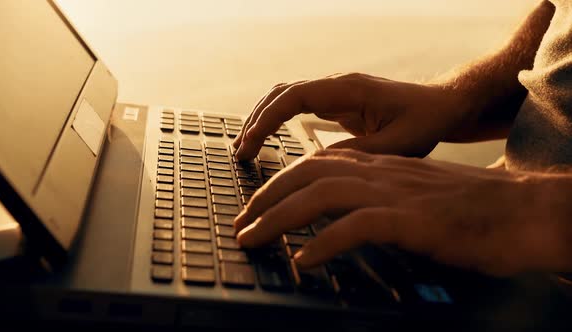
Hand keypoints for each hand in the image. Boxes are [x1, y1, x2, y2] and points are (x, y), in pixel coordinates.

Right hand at [233, 73, 466, 159]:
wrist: (442, 105)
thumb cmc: (425, 122)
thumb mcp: (397, 145)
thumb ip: (358, 153)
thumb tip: (316, 164)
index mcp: (349, 90)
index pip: (294, 96)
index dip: (268, 119)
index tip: (250, 143)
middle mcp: (337, 85)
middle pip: (281, 93)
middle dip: (255, 120)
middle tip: (240, 152)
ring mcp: (335, 91)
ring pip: (285, 96)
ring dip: (261, 118)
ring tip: (244, 146)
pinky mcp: (336, 102)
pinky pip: (296, 104)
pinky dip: (275, 119)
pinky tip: (267, 139)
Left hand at [234, 149, 570, 276]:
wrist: (525, 211)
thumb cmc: (472, 210)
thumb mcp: (415, 197)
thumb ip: (379, 201)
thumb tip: (344, 220)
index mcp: (381, 167)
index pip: (317, 164)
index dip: (280, 184)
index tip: (257, 207)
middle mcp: (382, 173)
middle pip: (308, 173)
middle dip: (266, 197)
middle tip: (241, 224)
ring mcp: (396, 193)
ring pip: (322, 193)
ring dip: (280, 217)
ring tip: (253, 238)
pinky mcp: (414, 220)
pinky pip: (357, 226)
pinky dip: (324, 242)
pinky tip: (303, 261)